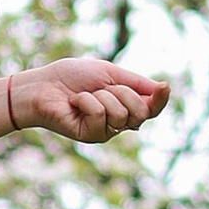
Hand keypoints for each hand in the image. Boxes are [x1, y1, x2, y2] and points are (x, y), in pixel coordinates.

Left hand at [0, 56, 171, 145]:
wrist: (44, 85)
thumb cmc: (73, 77)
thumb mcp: (109, 73)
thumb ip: (135, 83)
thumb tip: (162, 88)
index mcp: (125, 105)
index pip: (152, 109)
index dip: (160, 100)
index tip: (164, 87)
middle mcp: (119, 121)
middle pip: (141, 112)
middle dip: (123, 93)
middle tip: (101, 88)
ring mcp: (106, 130)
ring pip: (122, 114)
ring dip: (101, 97)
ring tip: (84, 96)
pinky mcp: (91, 136)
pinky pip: (101, 116)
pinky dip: (87, 102)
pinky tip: (74, 103)